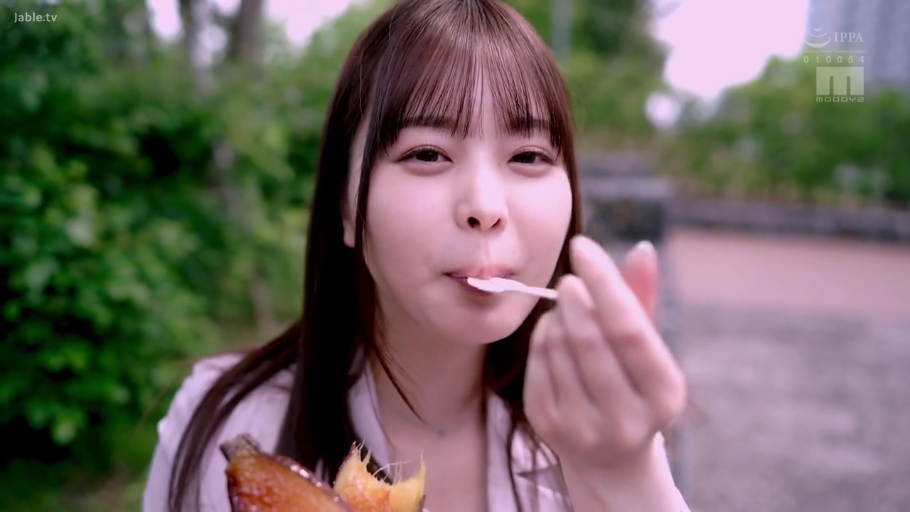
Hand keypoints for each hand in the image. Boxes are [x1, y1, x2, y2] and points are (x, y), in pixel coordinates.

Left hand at [524, 235, 686, 472]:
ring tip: (566, 310)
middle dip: (574, 298)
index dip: (603, 282)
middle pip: (588, 339)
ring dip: (556, 316)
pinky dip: (540, 336)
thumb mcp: (648, 347)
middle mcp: (627, 420)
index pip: (628, 328)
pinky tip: (552, 332)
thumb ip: (642, 298)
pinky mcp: (548, 426)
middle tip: (568, 279)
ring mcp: (583, 428)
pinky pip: (536, 363)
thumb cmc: (632, 382)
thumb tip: (642, 249)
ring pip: (556, 348)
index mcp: (664, 395)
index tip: (582, 245)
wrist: (610, 456)